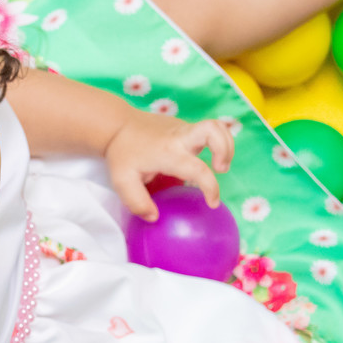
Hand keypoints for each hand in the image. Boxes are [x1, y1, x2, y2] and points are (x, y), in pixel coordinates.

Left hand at [104, 112, 234, 220]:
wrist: (117, 124)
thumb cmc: (122, 153)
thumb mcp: (122, 182)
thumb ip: (137, 202)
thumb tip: (154, 217)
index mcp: (169, 152)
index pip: (198, 169)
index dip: (211, 187)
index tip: (212, 203)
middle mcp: (181, 137)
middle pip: (215, 130)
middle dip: (226, 149)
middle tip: (221, 168)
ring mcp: (184, 128)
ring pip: (217, 127)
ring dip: (226, 144)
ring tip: (219, 165)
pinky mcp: (184, 126)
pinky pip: (206, 132)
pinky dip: (214, 143)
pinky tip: (201, 158)